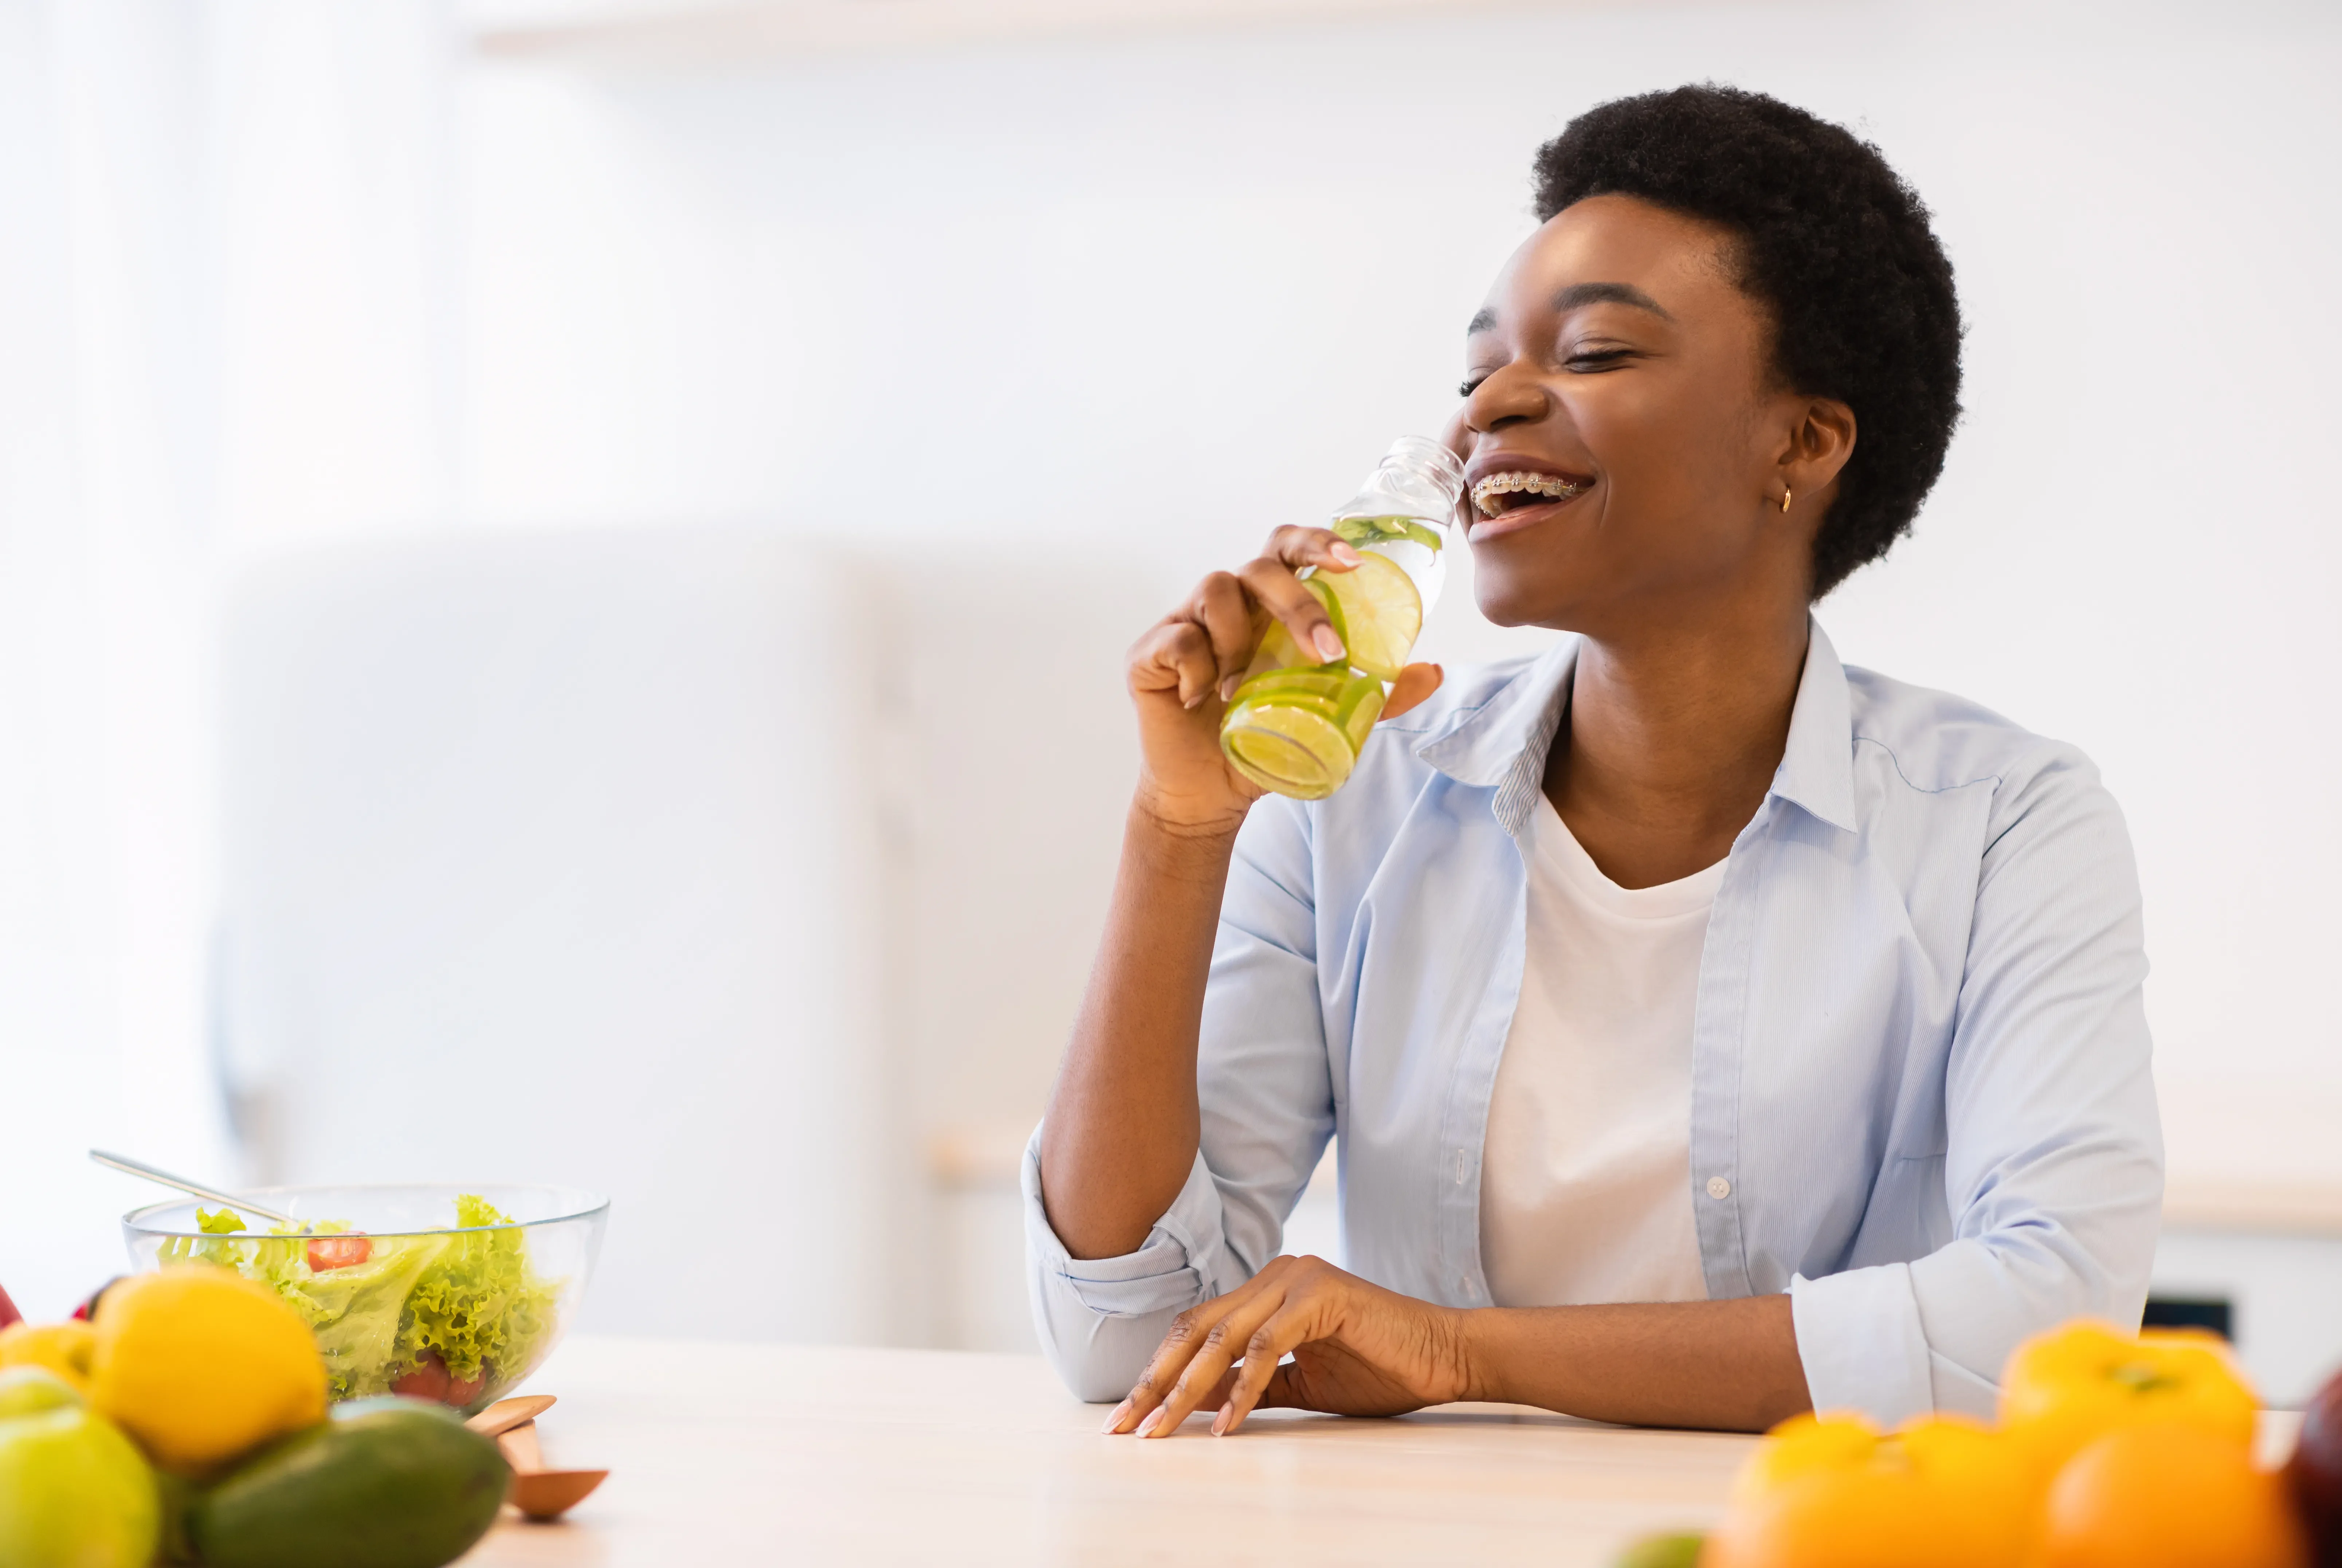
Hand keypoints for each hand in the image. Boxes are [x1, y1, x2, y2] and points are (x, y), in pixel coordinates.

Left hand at [1099, 1255, 1477, 1438]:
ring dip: (1186, 1390)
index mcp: (1266, 1291)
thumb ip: (1249, 1386)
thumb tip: (1193, 1402)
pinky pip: (1268, 1346)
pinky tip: (1226, 1426)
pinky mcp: (1321, 1294)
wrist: (1442, 1357)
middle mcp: (1274, 1277)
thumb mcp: (1299, 1384)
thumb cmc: (1378, 1369)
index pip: (1195, 1330)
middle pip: (1195, 1331)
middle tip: (1126, 1426)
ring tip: (1162, 1430)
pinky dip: (1243, 1389)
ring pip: (1223, 1338)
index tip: (1131, 1418)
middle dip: (1156, 1382)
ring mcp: (1297, 1278)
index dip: (1159, 1373)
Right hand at [1127, 529, 1444, 832]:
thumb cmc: (1263, 741)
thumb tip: (1433, 672)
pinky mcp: (1150, 652)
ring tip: (1242, 689)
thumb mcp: (1327, 718)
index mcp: (1267, 606)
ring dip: (1241, 639)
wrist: (1208, 794)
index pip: (1288, 550)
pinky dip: (1198, 668)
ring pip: (1216, 590)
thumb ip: (1376, 697)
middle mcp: (1228, 604)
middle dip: (1297, 602)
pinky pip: (1178, 639)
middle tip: (1324, 650)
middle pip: (1259, 566)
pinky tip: (1205, 700)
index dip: (1317, 543)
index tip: (1352, 562)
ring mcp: (1186, 622)